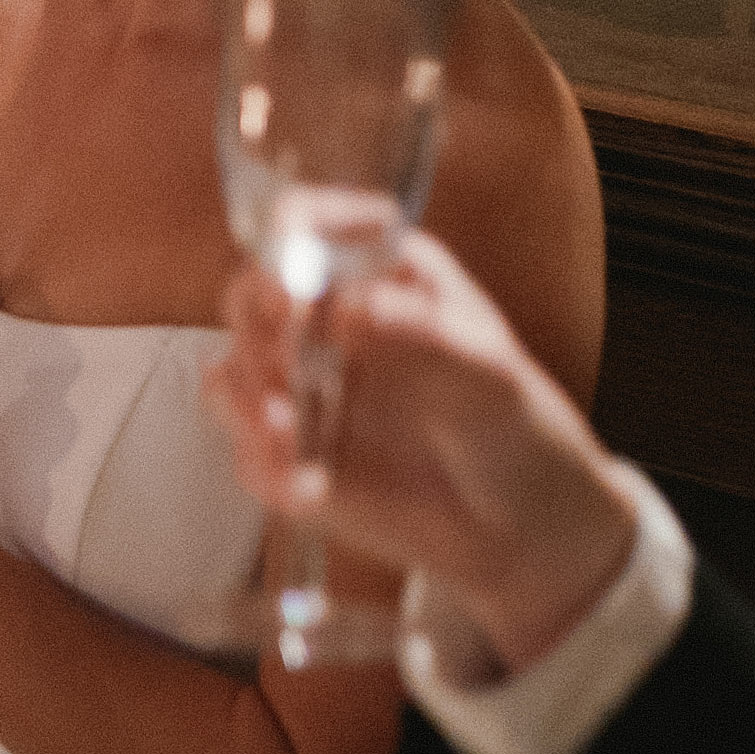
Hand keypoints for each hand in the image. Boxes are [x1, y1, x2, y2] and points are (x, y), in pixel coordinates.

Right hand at [205, 233, 651, 671]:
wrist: (523, 529)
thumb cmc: (518, 430)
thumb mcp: (489, 376)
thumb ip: (421, 337)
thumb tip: (346, 309)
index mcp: (378, 274)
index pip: (309, 224)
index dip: (286, 241)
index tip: (290, 287)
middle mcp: (327, 322)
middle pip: (250, 295)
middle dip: (257, 330)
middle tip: (287, 366)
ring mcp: (303, 389)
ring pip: (230, 372)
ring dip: (247, 400)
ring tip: (287, 431)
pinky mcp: (289, 454)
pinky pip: (246, 450)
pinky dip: (264, 463)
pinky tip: (306, 484)